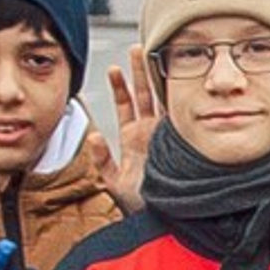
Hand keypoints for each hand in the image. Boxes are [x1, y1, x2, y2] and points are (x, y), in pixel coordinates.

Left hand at [105, 45, 156, 207]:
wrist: (163, 221)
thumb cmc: (140, 205)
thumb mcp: (114, 181)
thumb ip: (102, 159)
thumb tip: (93, 136)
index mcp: (135, 140)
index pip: (128, 107)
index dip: (121, 87)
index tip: (115, 67)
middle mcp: (151, 134)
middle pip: (145, 96)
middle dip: (140, 72)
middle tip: (137, 48)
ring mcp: (165, 137)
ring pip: (159, 101)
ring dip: (152, 79)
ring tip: (147, 55)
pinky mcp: (176, 144)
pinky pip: (171, 120)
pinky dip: (167, 104)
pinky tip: (163, 85)